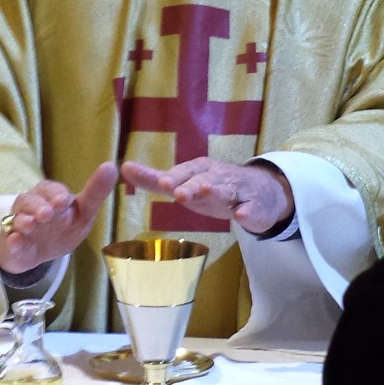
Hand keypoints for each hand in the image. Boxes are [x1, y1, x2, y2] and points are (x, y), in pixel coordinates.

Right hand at [0, 162, 117, 273]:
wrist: (37, 253)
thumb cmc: (63, 228)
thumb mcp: (83, 214)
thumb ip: (95, 194)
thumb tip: (112, 166)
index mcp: (51, 195)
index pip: (53, 190)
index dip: (57, 194)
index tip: (64, 201)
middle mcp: (33, 204)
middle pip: (33, 199)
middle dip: (40, 206)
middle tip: (48, 214)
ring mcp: (20, 221)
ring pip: (19, 215)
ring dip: (25, 218)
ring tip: (31, 223)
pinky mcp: (10, 240)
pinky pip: (9, 238)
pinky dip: (13, 238)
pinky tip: (16, 239)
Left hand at [121, 157, 293, 233]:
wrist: (260, 192)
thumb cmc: (213, 187)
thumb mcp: (184, 182)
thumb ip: (154, 179)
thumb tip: (123, 168)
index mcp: (200, 169)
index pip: (185, 172)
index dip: (174, 178)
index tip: (162, 184)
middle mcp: (218, 176)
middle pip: (203, 181)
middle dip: (191, 186)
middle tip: (178, 193)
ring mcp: (237, 191)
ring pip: (226, 191)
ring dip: (216, 191)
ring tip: (206, 191)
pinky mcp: (253, 207)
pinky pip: (250, 210)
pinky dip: (247, 212)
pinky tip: (241, 217)